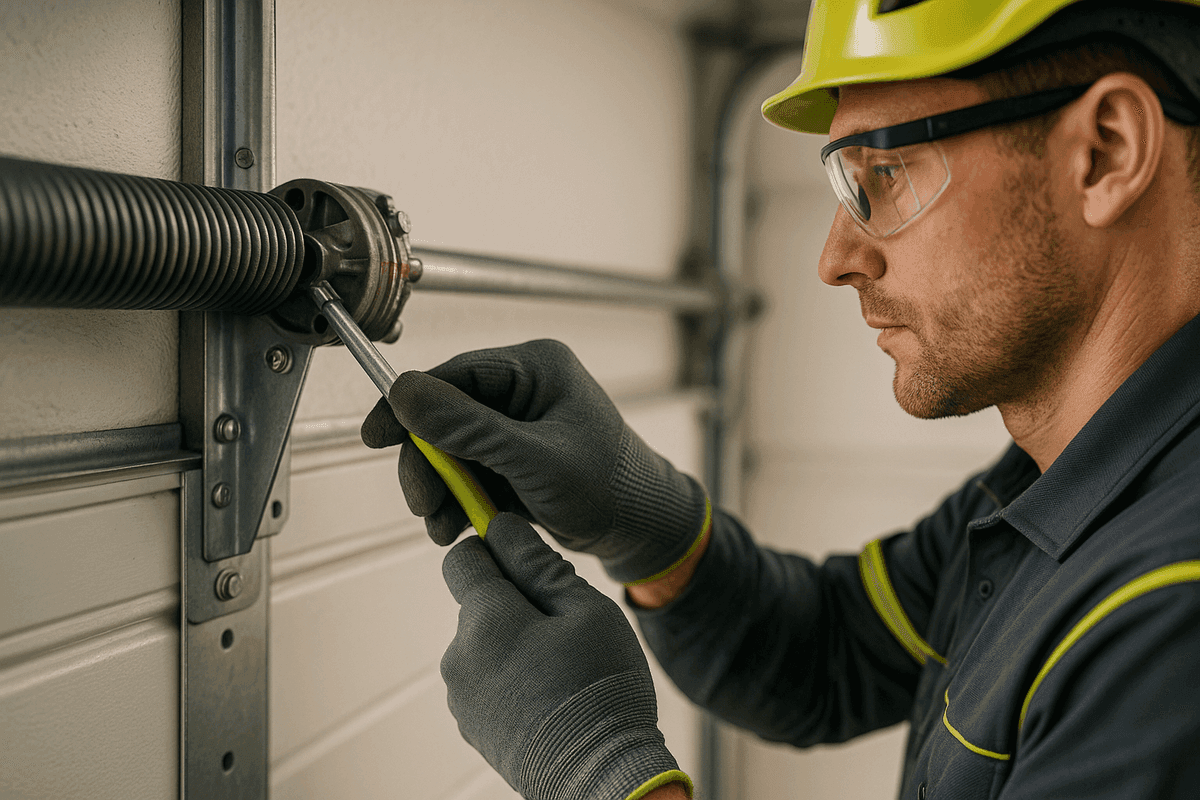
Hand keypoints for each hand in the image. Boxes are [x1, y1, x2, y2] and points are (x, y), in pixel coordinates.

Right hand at [361, 339, 708, 583]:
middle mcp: (525, 388)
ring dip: (441, 489)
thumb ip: (469, 428)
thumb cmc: (610, 487)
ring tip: (444, 527)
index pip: (453, 377)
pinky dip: (459, 499)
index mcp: (536, 367)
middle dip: (428, 464)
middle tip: (424, 504)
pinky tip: (458, 526)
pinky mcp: (516, 457)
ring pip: (453, 449)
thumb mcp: (534, 459)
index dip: (408, 407)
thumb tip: (404, 393)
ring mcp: (519, 424)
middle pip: (446, 416)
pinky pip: (470, 471)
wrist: (643, 530)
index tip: (376, 436)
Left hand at [440, 513, 690, 799]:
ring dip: (514, 643)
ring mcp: (461, 695)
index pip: (462, 557)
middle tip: (565, 629)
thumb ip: (538, 564)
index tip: (525, 562)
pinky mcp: (471, 725)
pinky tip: (551, 697)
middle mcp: (460, 655)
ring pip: (485, 644)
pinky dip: (512, 679)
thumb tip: (502, 526)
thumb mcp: (585, 611)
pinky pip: (487, 680)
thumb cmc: (601, 689)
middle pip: (479, 604)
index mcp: (485, 619)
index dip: (493, 550)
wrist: (602, 778)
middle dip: (515, 604)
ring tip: (562, 670)